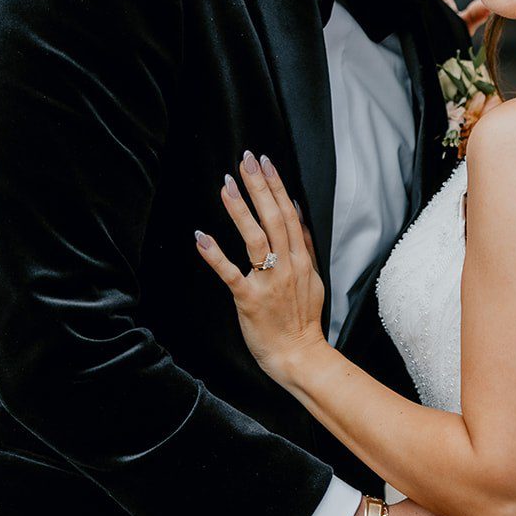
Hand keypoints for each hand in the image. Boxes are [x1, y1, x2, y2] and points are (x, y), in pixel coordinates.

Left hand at [195, 152, 326, 384]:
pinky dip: (216, 255)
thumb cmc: (302, 319)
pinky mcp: (249, 300)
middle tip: (245, 160)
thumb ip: (303, 245)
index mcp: (302, 260)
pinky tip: (202, 237)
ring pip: (256, 239)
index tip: (264, 162)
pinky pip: (231, 274)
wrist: (300, 356)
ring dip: (241, 210)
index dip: (276, 186)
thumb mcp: (313, 278)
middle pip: (273, 219)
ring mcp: (269, 282)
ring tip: (226, 186)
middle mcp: (287, 266)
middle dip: (259, 187)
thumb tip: (295, 211)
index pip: (288, 214)